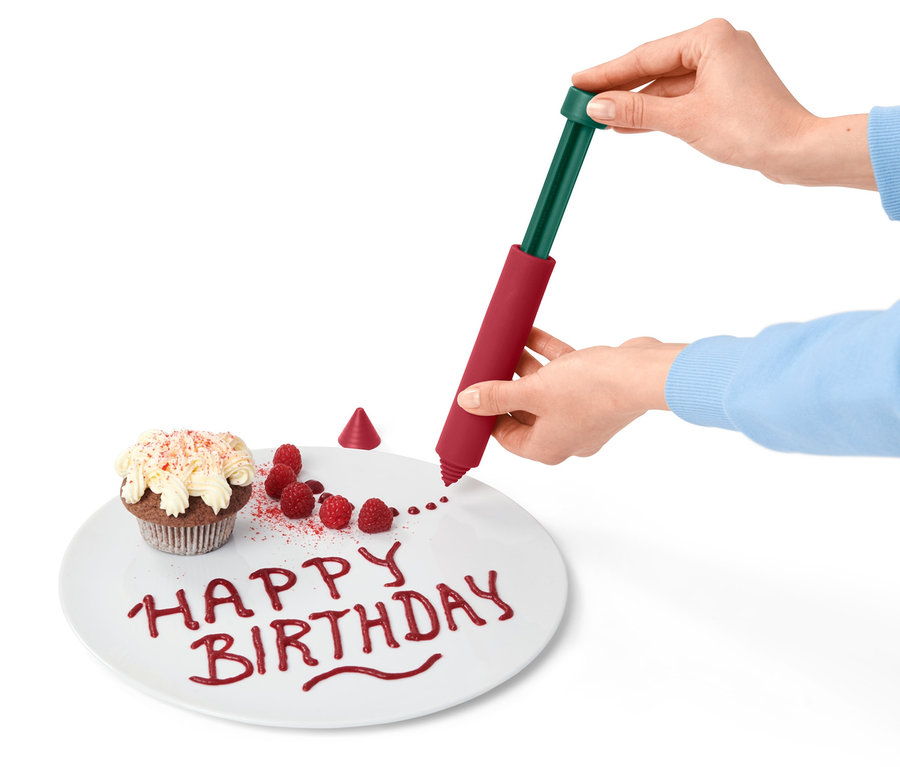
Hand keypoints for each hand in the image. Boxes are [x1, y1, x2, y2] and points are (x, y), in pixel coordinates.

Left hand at [456, 328, 685, 464]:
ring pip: (544, 389)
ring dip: (525, 367)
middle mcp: (565, 434)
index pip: (506, 437)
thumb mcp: (532, 392)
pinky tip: (530, 335)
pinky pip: (563, 373)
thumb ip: (497, 396)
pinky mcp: (595, 390)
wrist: (640, 373)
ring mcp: (582, 412)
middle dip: (506, 385)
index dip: (487, 416)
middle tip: (488, 367)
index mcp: (547, 447)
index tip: (474, 397)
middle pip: (524, 411)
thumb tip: (468, 402)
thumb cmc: (593, 392)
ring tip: (506, 345)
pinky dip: (547, 356)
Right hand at [572, 18, 874, 188]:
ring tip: (600, 119)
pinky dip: (656, 112)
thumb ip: (637, 112)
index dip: (607, 73)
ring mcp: (723, 68)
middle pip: (653, 67)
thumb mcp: (684, 120)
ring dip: (635, 104)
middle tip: (582, 101)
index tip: (578, 82)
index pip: (645, 55)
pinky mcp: (726, 91)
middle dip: (619, 89)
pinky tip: (629, 125)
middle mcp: (717, 45)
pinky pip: (680, 97)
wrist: (795, 152)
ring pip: (665, 85)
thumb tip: (598, 107)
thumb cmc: (752, 129)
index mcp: (709, 37)